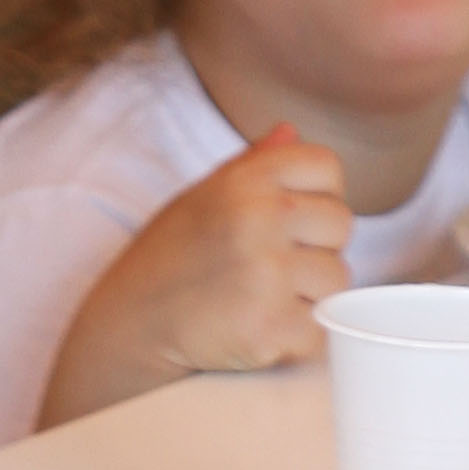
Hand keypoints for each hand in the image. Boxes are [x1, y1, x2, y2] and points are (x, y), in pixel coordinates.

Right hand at [41, 127, 352, 425]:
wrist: (128, 326)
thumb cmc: (169, 258)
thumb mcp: (201, 196)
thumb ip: (252, 164)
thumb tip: (290, 132)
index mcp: (246, 181)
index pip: (327, 167)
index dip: (315, 194)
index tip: (287, 221)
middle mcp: (260, 219)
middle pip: (340, 224)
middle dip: (315, 247)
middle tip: (268, 266)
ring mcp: (267, 275)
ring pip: (336, 280)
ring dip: (310, 295)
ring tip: (262, 298)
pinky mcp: (271, 328)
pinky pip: (320, 329)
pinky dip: (297, 337)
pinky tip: (260, 328)